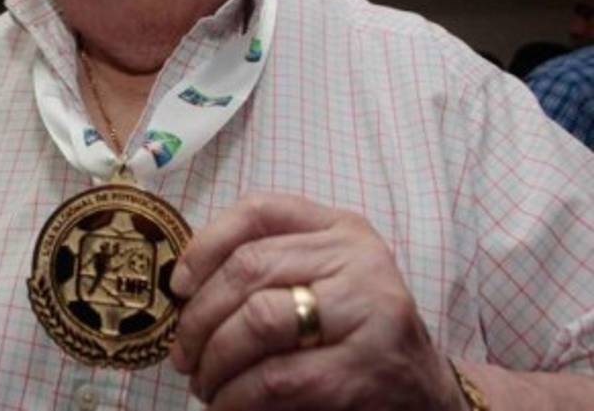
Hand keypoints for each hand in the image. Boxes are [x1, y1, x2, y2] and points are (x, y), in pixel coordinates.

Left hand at [168, 192, 466, 410]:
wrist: (424, 396)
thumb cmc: (353, 336)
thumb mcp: (323, 282)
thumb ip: (269, 268)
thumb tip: (183, 287)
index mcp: (343, 229)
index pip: (260, 211)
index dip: (205, 244)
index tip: (178, 286)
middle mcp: (361, 260)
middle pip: (250, 268)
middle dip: (200, 316)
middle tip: (183, 354)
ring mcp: (368, 313)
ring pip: (259, 322)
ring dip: (215, 361)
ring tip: (203, 384)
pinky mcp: (364, 371)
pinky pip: (276, 378)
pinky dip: (237, 396)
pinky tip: (227, 405)